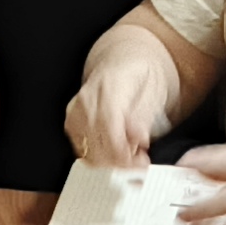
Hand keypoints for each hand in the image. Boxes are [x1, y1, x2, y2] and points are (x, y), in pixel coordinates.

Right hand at [62, 51, 168, 170]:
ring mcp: (76, 112)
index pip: (108, 127)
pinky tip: (117, 151)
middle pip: (97, 144)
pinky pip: (84, 152)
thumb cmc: (140, 74)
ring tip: (131, 155)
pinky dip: (102, 158)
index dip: (124, 151)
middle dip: (122, 161)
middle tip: (141, 160)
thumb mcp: (154, 89)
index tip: (141, 160)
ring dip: (113, 162)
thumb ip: (144, 115)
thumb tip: (139, 138)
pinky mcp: (71, 124)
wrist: (123, 62)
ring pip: (89, 153)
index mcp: (108, 86)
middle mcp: (87, 100)